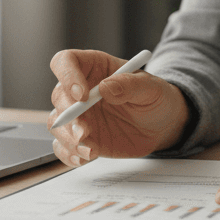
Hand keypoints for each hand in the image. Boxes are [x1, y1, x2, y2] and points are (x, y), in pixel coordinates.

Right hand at [47, 49, 188, 166]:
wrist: (162, 125)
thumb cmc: (155, 97)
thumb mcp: (151, 87)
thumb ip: (131, 85)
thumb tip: (106, 87)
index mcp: (94, 67)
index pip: (66, 62)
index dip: (67, 76)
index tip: (82, 95)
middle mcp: (80, 90)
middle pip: (59, 96)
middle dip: (68, 116)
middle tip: (84, 132)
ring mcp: (79, 115)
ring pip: (57, 124)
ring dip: (68, 138)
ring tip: (90, 150)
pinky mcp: (81, 138)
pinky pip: (63, 147)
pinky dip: (69, 154)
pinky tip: (86, 157)